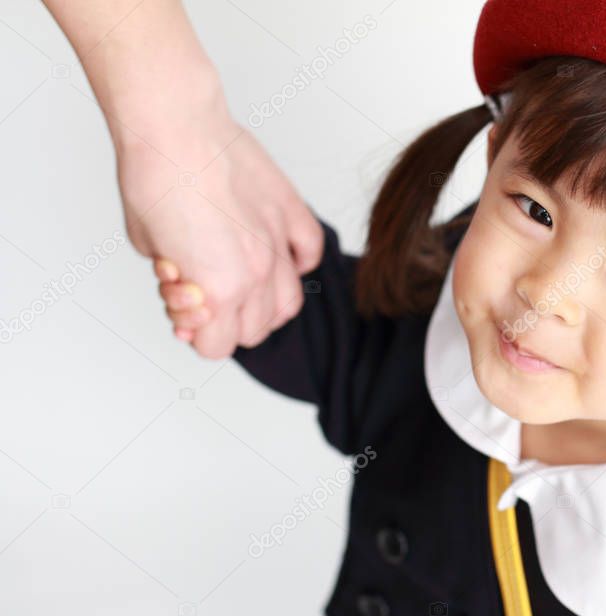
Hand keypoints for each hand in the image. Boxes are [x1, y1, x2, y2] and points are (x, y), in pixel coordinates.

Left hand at [118, 118, 323, 358]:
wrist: (175, 126)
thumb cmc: (153, 179)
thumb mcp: (146, 248)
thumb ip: (175, 282)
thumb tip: (187, 292)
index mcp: (218, 289)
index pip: (217, 347)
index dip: (196, 335)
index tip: (185, 313)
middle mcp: (256, 273)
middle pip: (254, 331)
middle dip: (226, 323)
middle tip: (205, 296)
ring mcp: (279, 243)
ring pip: (288, 305)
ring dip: (264, 306)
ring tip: (241, 285)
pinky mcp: (291, 213)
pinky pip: (309, 256)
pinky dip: (296, 266)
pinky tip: (273, 257)